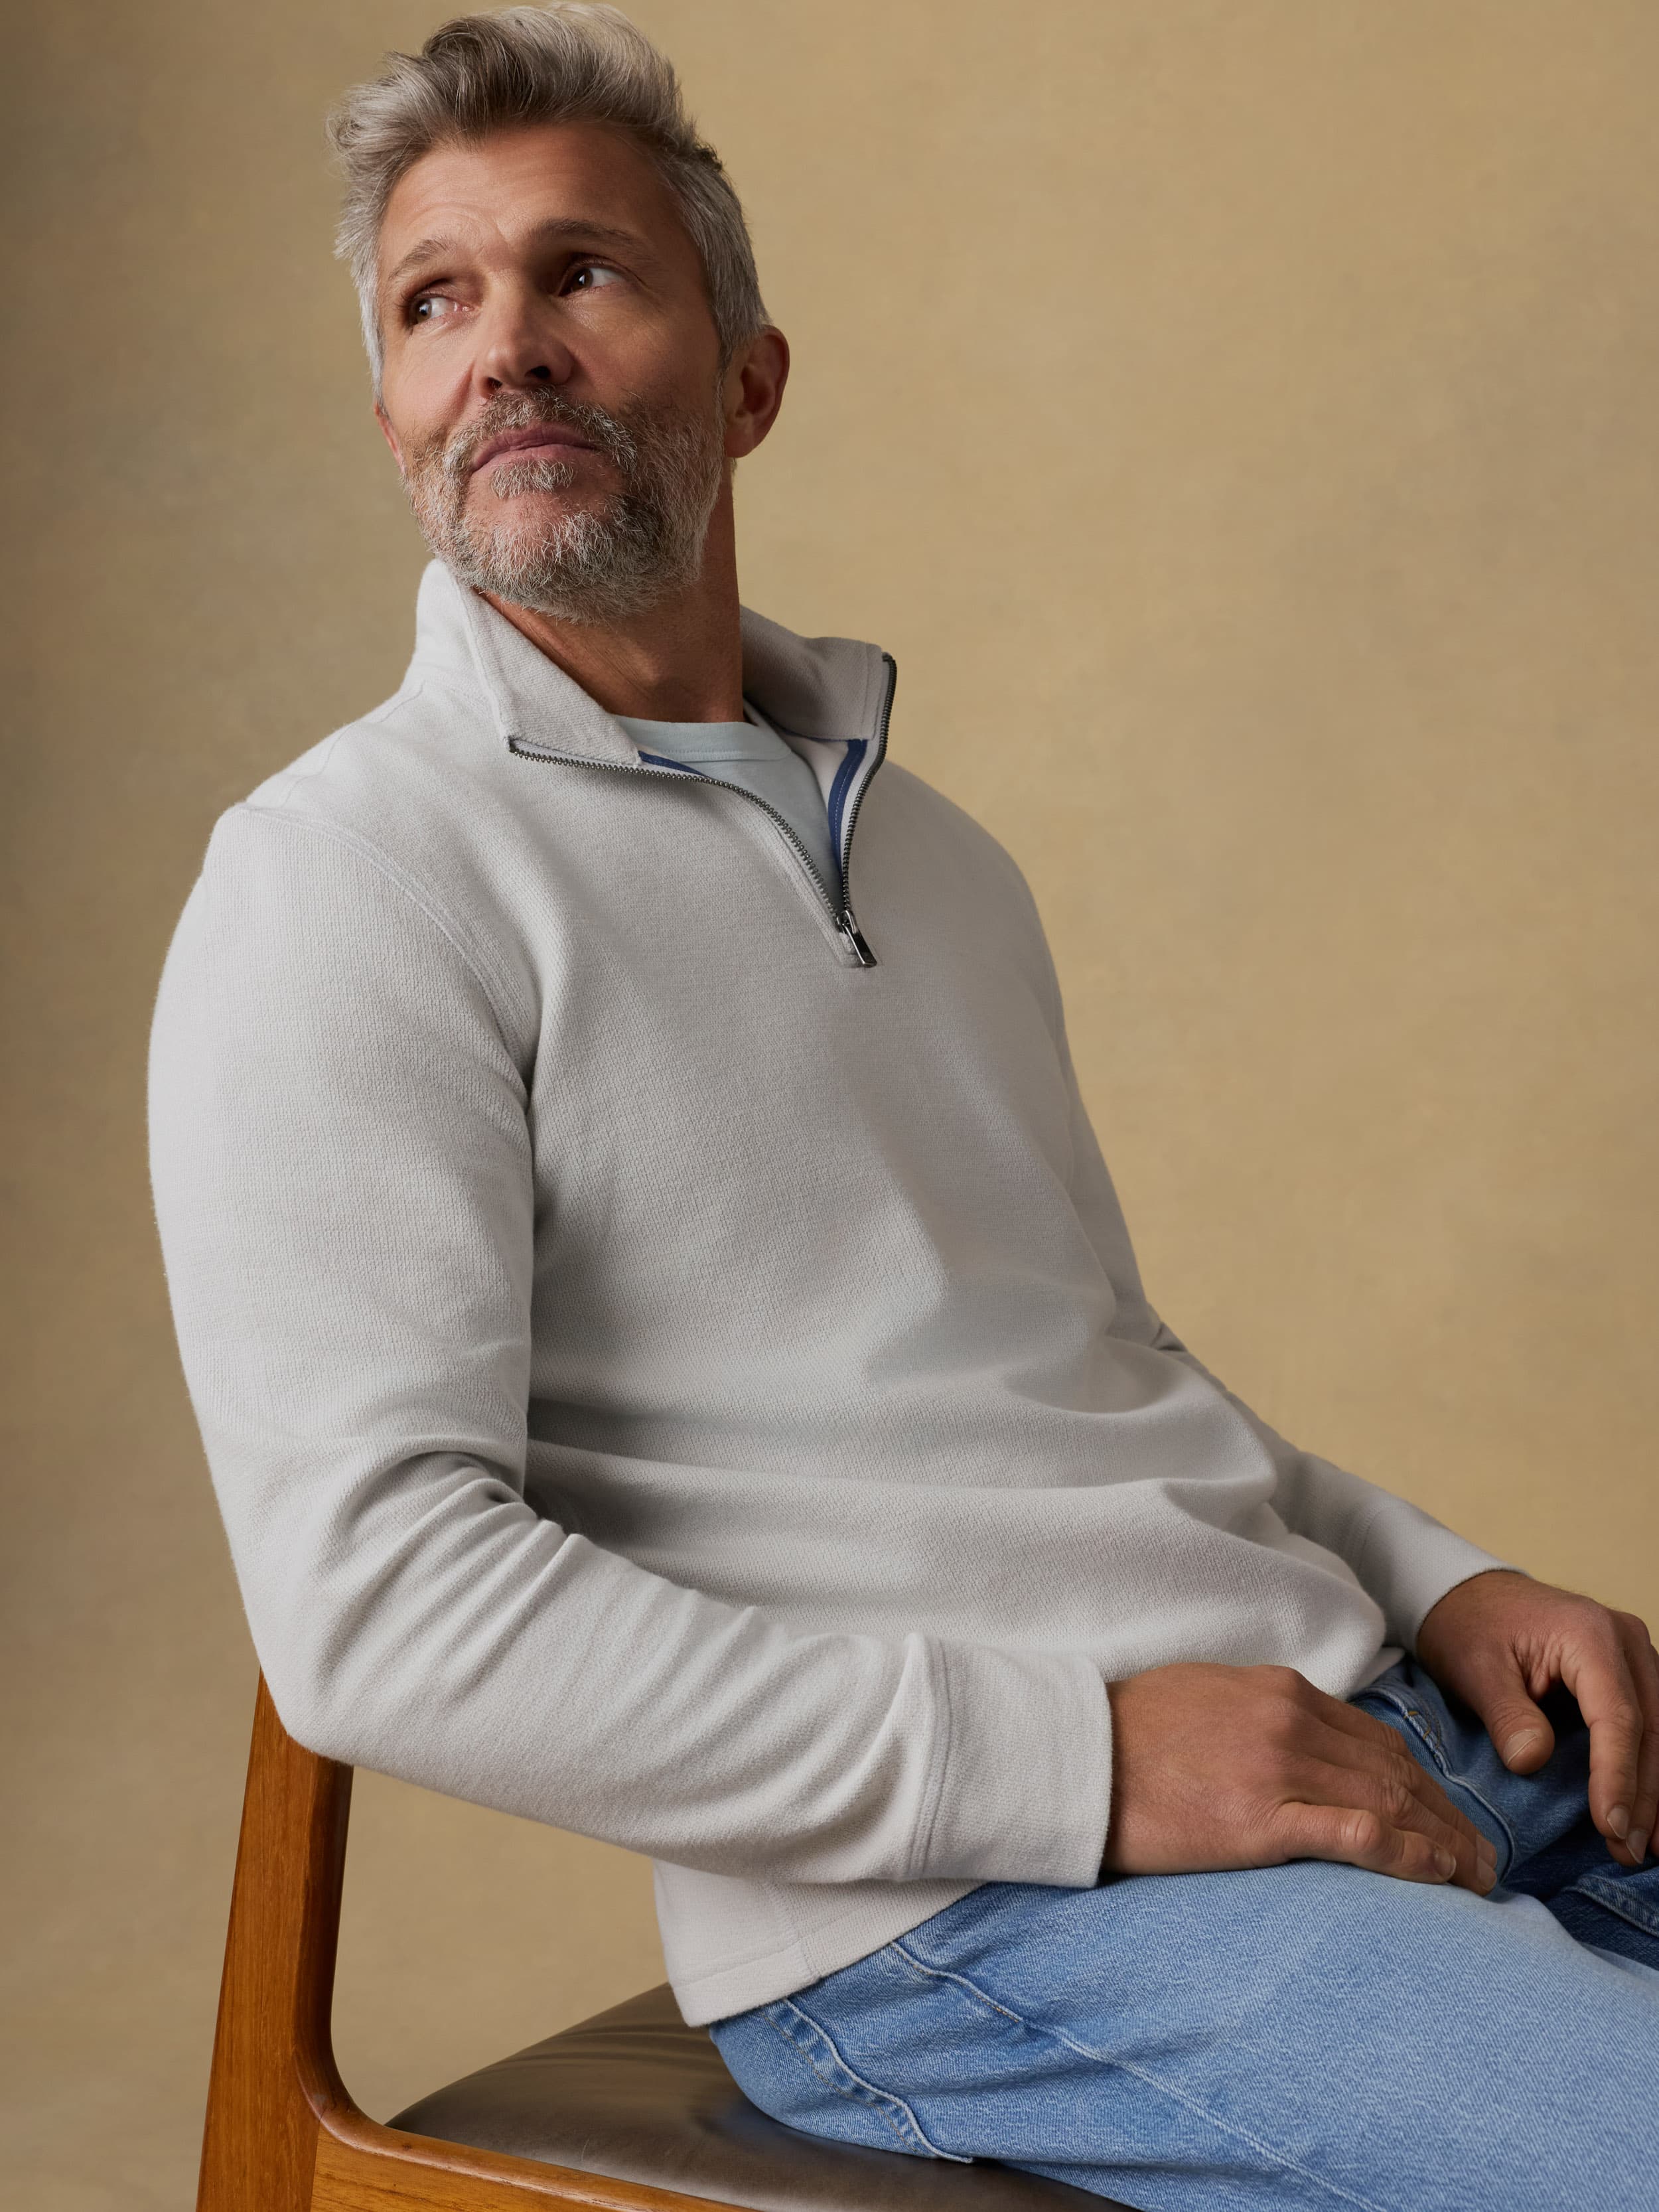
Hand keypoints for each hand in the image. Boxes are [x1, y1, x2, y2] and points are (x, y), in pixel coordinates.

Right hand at [1101, 1661, 1495, 1893]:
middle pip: (1397, 1774)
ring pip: (1389, 1803)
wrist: (1076, 1755)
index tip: (1451, 1821)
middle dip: (1450, 1820)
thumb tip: (1300, 1739)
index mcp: (1281, 1691)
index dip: (1426, 1786)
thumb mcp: (1209, 1698)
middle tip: (1485, 1863)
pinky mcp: (1259, 1819)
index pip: (1378, 1741)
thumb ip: (1262, 1712)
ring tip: (1477, 1881)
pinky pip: (1355, 1834)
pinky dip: (1406, 1855)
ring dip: (1444, 1845)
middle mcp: (1291, 1722)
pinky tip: (1435, 1876)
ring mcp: (1278, 1768)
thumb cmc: (1131, 1732)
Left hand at [1416, 1569, 1658, 1869]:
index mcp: (1589, 1634)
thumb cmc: (1468, 1627)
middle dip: (1643, 1796)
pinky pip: (1652, 1723)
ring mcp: (1635, 1655)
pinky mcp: (1631, 1672)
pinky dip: (1651, 1767)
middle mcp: (1626, 1640)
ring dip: (1656, 1790)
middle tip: (1628, 1851)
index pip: (1618, 1717)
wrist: (1467, 1594)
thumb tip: (1532, 1760)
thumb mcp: (1474, 1668)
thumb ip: (1506, 1715)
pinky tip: (1650, 1813)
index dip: (1618, 1777)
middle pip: (1650, 1728)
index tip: (1611, 1826)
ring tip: (1645, 1847)